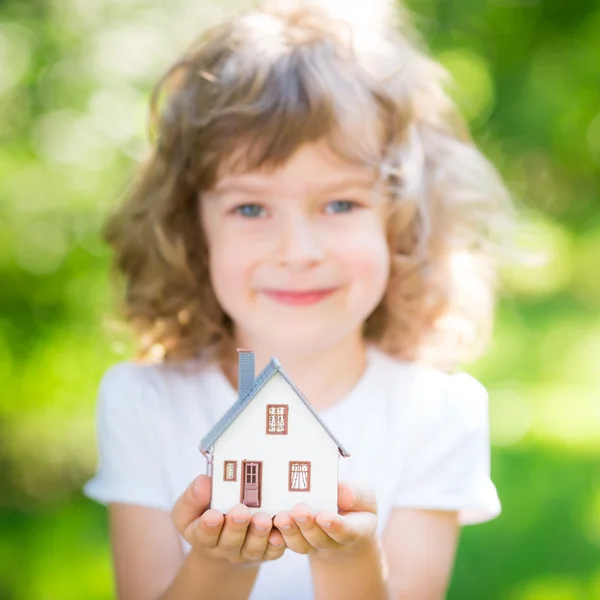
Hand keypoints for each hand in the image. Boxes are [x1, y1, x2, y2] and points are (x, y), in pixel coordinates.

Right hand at [171, 475, 285, 566]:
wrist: (223, 542)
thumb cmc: (206, 516)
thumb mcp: (189, 509)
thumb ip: (193, 497)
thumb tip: (203, 482)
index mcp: (203, 536)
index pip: (203, 535)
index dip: (209, 526)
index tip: (213, 515)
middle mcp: (225, 548)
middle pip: (230, 542)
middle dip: (236, 527)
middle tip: (241, 512)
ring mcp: (246, 551)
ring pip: (253, 548)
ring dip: (259, 534)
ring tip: (263, 519)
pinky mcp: (266, 552)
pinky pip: (272, 552)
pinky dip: (277, 544)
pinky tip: (279, 534)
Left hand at [272, 482, 377, 560]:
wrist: (344, 526)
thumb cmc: (355, 506)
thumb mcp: (364, 498)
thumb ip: (357, 495)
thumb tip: (343, 492)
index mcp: (355, 530)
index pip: (347, 532)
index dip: (335, 526)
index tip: (324, 516)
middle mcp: (333, 543)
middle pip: (319, 540)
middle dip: (307, 526)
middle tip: (298, 511)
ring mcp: (314, 545)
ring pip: (301, 545)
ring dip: (290, 532)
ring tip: (281, 517)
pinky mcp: (297, 541)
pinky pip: (287, 543)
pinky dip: (277, 536)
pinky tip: (269, 523)